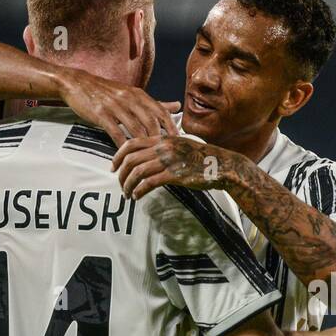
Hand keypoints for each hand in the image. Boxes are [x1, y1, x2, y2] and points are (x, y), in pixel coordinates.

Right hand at [56, 67, 177, 145]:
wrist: (78, 83)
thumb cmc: (107, 91)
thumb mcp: (132, 93)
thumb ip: (154, 103)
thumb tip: (177, 105)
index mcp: (139, 94)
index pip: (162, 112)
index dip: (172, 128)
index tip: (179, 142)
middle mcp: (130, 99)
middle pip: (151, 122)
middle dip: (160, 140)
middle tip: (165, 155)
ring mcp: (115, 106)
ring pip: (135, 128)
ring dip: (143, 145)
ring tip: (148, 159)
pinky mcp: (101, 114)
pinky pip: (116, 132)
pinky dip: (122, 145)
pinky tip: (126, 155)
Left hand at [112, 135, 247, 198]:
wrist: (222, 165)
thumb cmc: (202, 158)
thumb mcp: (181, 145)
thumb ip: (164, 147)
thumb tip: (147, 156)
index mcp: (163, 139)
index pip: (131, 143)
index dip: (118, 156)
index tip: (114, 167)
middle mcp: (163, 148)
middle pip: (131, 159)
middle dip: (121, 174)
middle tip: (120, 185)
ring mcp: (169, 161)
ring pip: (138, 172)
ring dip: (128, 185)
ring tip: (128, 194)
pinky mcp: (175, 175)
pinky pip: (150, 183)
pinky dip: (140, 191)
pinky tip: (138, 197)